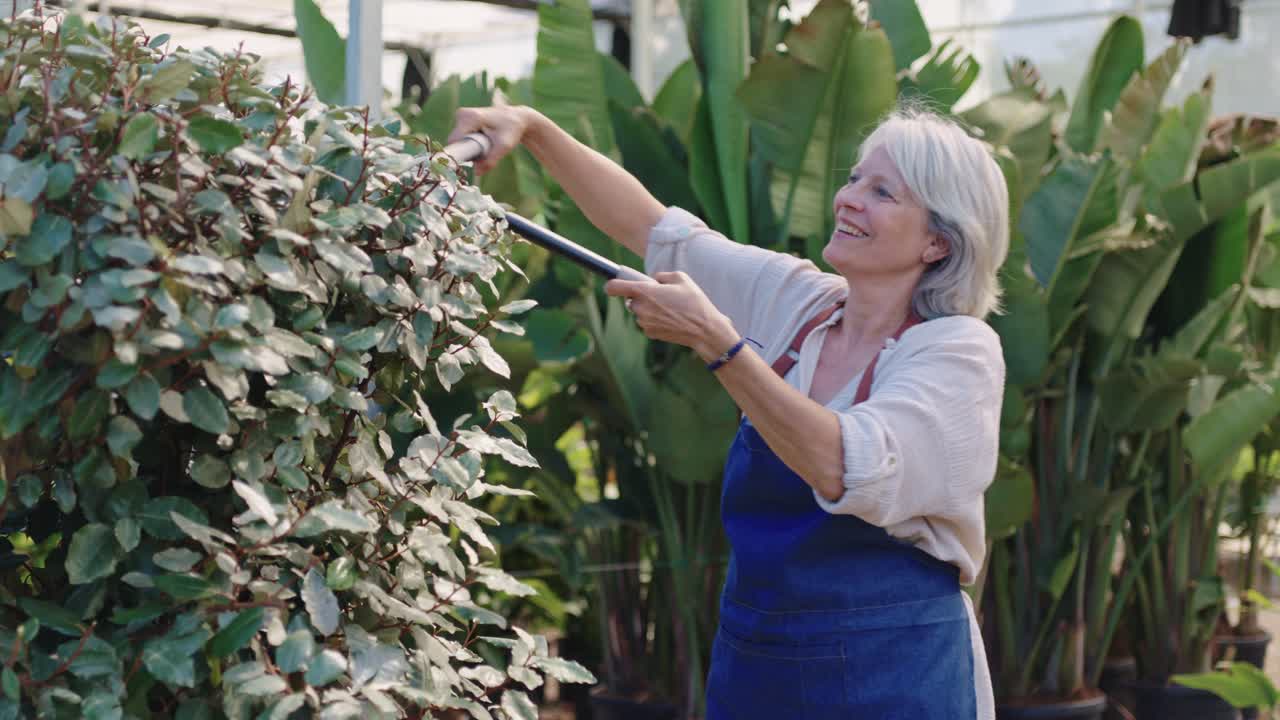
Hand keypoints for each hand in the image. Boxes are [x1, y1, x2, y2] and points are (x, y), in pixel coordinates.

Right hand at [447, 102, 538, 174]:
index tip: (473, 161)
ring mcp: (462, 116)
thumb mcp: (504, 147)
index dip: (460, 154)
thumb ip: (491, 160)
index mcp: (470, 118)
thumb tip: (476, 172)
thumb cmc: (512, 130)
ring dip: (469, 149)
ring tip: (487, 146)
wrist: (517, 118)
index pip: (454, 141)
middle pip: (456, 142)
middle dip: (467, 152)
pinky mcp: (463, 120)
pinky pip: (461, 138)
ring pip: (458, 141)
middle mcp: (462, 114)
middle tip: (484, 153)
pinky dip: (470, 145)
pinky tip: (483, 142)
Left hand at [605, 272, 739, 361]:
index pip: (614, 287)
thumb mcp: (681, 278)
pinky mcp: (650, 333)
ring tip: (671, 308)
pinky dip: (655, 319)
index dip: (612, 284)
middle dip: (641, 296)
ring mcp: (644, 323)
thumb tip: (653, 280)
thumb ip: (661, 276)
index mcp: (644, 292)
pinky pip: (647, 322)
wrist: (704, 330)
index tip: (614, 284)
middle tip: (660, 295)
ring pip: (640, 311)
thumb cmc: (694, 302)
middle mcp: (640, 308)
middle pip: (630, 299)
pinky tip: (672, 318)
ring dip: (649, 308)